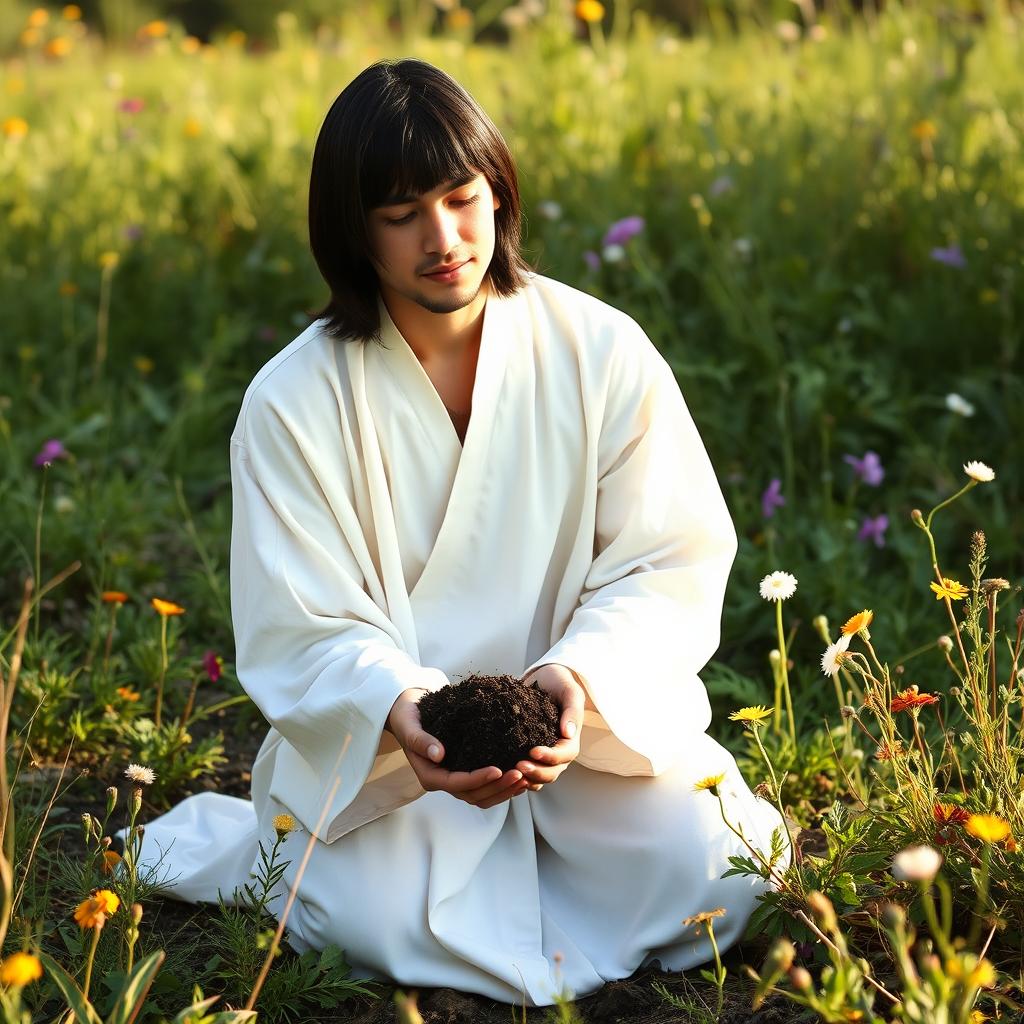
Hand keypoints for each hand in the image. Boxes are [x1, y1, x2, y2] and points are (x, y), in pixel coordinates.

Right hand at [387, 687, 527, 808]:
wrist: (407, 713)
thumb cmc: (407, 717)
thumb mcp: (409, 725)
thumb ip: (420, 740)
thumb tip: (438, 754)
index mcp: (429, 775)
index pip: (457, 783)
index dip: (479, 779)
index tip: (499, 769)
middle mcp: (442, 781)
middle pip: (473, 795)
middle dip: (497, 787)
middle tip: (521, 774)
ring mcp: (452, 779)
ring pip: (481, 795)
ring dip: (503, 790)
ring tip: (525, 778)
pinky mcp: (462, 772)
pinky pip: (483, 787)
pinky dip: (501, 786)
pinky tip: (519, 777)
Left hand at [515, 664, 585, 790]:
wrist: (545, 679)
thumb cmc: (559, 683)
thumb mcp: (569, 691)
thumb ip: (572, 710)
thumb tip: (568, 733)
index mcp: (571, 738)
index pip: (565, 754)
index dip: (550, 756)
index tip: (533, 751)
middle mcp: (559, 751)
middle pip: (553, 771)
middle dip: (537, 772)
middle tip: (518, 766)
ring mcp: (545, 754)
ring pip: (541, 776)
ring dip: (528, 778)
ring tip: (511, 772)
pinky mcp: (530, 753)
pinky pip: (528, 772)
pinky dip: (519, 777)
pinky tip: (505, 773)